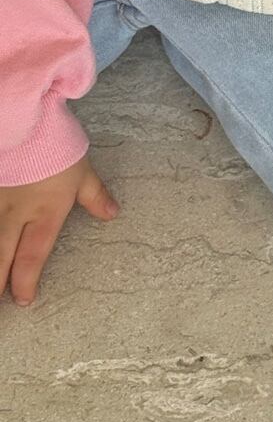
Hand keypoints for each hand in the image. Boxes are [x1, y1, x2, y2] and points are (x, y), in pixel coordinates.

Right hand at [0, 155, 119, 306]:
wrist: (25, 123)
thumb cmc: (55, 147)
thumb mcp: (83, 173)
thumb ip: (95, 196)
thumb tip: (112, 214)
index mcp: (44, 213)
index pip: (33, 256)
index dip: (26, 281)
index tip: (24, 299)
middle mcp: (16, 214)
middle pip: (2, 256)